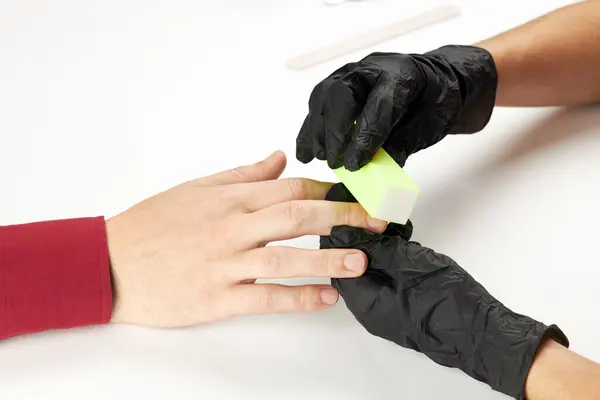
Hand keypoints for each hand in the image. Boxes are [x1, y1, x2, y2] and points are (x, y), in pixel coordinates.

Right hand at [106, 151, 386, 327]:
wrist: (108, 264)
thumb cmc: (150, 226)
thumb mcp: (195, 189)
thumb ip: (242, 175)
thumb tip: (278, 158)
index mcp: (228, 199)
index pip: (288, 188)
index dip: (326, 191)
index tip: (353, 195)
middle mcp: (231, 228)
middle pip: (296, 217)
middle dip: (341, 217)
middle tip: (375, 221)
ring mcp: (225, 264)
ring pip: (285, 257)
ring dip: (327, 258)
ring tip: (360, 260)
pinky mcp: (217, 297)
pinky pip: (265, 297)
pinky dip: (298, 298)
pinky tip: (325, 298)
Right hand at [296, 46, 497, 169]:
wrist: (435, 83)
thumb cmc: (434, 102)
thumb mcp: (426, 127)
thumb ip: (399, 148)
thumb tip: (374, 176)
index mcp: (401, 75)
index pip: (377, 106)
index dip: (364, 137)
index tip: (354, 164)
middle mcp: (371, 69)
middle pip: (341, 95)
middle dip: (335, 132)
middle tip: (335, 162)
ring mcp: (351, 74)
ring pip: (323, 96)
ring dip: (317, 130)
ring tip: (319, 157)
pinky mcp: (338, 85)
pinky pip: (317, 104)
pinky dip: (310, 129)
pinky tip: (306, 151)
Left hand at [320, 183, 567, 398]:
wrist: (482, 334)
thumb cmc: (447, 303)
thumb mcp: (408, 264)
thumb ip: (378, 248)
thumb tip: (353, 234)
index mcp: (366, 302)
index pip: (340, 265)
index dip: (345, 238)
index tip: (354, 216)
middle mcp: (372, 311)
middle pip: (355, 269)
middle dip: (364, 241)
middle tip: (376, 219)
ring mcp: (389, 311)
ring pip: (374, 273)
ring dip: (381, 249)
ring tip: (394, 229)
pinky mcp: (405, 308)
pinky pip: (390, 281)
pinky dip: (394, 261)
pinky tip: (406, 244)